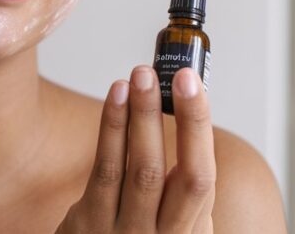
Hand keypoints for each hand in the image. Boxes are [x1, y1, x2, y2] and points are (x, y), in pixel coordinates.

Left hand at [56, 67, 215, 233]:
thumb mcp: (169, 229)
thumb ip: (180, 195)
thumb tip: (188, 123)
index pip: (205, 179)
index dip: (202, 129)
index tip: (196, 86)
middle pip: (185, 177)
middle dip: (186, 121)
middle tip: (179, 75)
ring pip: (142, 169)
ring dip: (143, 116)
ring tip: (141, 76)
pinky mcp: (90, 225)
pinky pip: (105, 169)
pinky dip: (112, 128)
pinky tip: (116, 96)